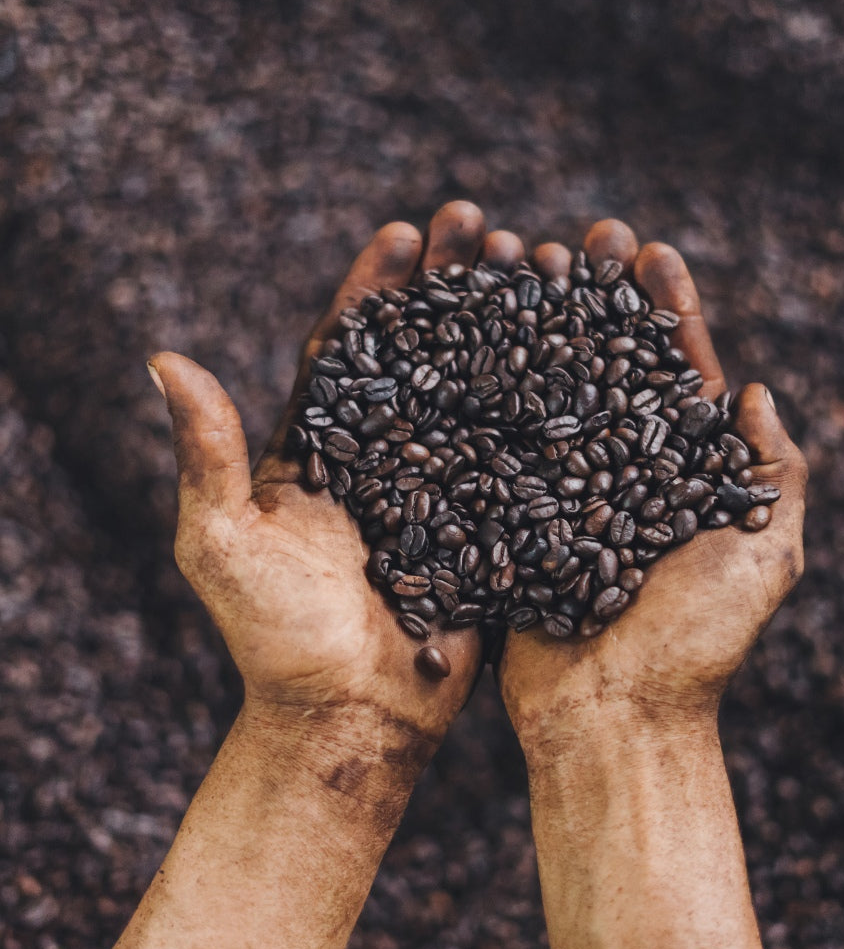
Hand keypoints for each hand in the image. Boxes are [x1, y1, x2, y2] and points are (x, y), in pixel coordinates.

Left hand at [148, 201, 522, 772]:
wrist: (347, 720)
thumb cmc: (274, 641)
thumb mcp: (223, 545)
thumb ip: (206, 456)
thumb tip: (163, 359)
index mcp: (316, 450)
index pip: (344, 348)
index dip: (371, 287)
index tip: (402, 231)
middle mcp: (380, 457)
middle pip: (418, 353)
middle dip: (447, 287)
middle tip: (482, 228)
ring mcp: (436, 488)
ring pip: (473, 392)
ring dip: (501, 331)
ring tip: (535, 271)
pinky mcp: (480, 525)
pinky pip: (514, 456)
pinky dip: (540, 408)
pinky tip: (574, 362)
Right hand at [500, 219, 808, 748]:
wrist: (611, 718)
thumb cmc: (696, 645)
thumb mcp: (763, 556)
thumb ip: (773, 474)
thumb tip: (756, 390)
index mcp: (682, 474)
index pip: (675, 372)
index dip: (664, 308)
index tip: (647, 248)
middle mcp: (618, 472)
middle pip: (605, 367)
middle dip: (592, 299)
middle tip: (574, 238)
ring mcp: (560, 490)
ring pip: (545, 393)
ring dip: (534, 327)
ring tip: (515, 262)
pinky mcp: (510, 515)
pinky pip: (495, 444)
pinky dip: (484, 392)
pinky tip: (465, 337)